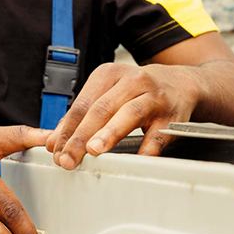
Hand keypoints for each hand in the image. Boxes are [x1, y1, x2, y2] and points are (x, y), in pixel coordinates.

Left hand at [46, 62, 200, 168]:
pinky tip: (136, 159)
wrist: (181, 84)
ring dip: (110, 133)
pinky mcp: (173, 115)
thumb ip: (82, 116)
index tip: (55, 150)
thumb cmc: (138, 92)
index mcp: (109, 74)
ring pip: (129, 113)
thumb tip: (53, 140)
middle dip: (81, 135)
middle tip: (68, 157)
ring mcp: (154, 97)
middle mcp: (132, 81)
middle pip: (102, 109)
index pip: (82, 104)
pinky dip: (148, 148)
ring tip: (94, 150)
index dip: (67, 129)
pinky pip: (158, 134)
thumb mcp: (108, 94)